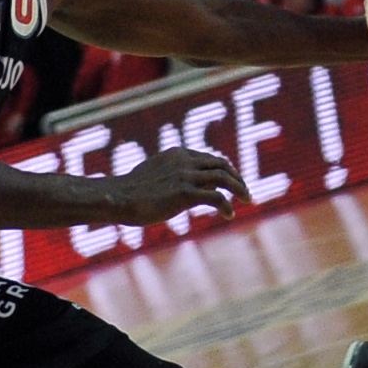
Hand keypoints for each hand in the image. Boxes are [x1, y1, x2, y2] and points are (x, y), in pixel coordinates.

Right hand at [108, 149, 250, 225]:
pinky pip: (215, 197)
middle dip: (236, 177)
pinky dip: (226, 205)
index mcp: (178, 153)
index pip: (209, 158)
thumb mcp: (155, 173)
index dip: (224, 169)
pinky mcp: (184, 193)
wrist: (119, 198)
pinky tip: (229, 214)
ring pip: (223, 177)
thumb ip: (171, 173)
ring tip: (248, 199)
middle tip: (245, 191)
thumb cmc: (132, 190)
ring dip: (239, 187)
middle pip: (221, 165)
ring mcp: (186, 176)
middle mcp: (184, 161)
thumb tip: (180, 183)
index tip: (233, 180)